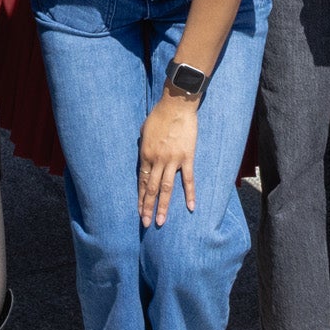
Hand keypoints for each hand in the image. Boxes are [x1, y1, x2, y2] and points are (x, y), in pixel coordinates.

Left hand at [138, 93, 198, 226]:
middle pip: (151, 188)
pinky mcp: (187, 158)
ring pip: (166, 188)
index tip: (139, 211)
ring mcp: (173, 160)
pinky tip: (191, 207)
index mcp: (145, 154)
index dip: (140, 197)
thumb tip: (145, 156)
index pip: (141, 181)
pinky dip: (190, 194)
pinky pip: (188, 179)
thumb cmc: (159, 115)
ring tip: (160, 221)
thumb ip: (144, 146)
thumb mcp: (144, 130)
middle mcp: (157, 160)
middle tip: (146, 223)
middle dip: (147, 207)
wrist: (176, 105)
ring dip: (163, 206)